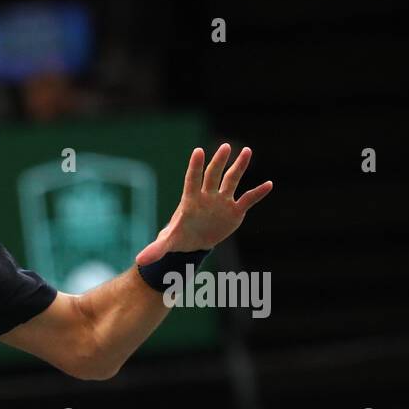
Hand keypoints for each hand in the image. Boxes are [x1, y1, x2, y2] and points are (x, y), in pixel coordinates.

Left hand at [136, 144, 272, 265]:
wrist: (194, 242)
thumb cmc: (179, 237)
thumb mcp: (168, 244)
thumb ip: (156, 250)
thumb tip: (140, 261)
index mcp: (191, 200)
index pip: (192, 180)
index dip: (195, 167)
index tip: (198, 151)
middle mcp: (207, 196)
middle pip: (213, 175)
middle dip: (218, 162)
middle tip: (225, 147)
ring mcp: (222, 201)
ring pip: (232, 180)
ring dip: (239, 166)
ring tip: (247, 150)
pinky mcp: (234, 210)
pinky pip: (248, 199)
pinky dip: (258, 193)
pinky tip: (268, 184)